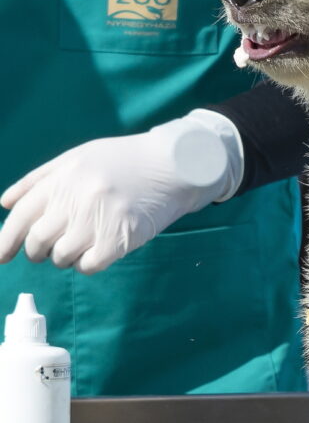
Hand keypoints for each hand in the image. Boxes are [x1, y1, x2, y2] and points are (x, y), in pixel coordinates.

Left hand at [0, 110, 241, 273]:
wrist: (177, 164)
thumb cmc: (127, 159)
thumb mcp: (80, 156)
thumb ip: (40, 178)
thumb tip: (6, 205)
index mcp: (63, 178)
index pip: (19, 218)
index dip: (5, 242)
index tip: (1, 257)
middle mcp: (76, 199)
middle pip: (38, 242)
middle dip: (41, 250)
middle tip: (56, 245)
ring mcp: (98, 220)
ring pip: (61, 257)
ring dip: (67, 256)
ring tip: (85, 242)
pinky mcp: (120, 239)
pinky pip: (88, 266)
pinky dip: (89, 263)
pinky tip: (101, 249)